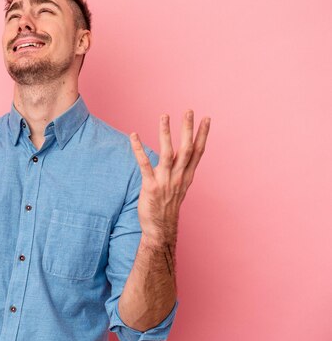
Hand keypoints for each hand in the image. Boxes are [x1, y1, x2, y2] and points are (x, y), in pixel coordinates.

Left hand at [130, 110, 210, 245]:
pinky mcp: (151, 186)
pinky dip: (139, 149)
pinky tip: (133, 135)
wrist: (160, 229)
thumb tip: (179, 155)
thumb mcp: (178, 187)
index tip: (206, 118)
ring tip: (164, 115)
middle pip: (186, 149)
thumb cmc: (167, 207)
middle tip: (188, 110)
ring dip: (165, 133)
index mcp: (186, 176)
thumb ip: (180, 170)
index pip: (198, 152)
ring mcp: (165, 181)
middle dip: (188, 129)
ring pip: (168, 153)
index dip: (203, 135)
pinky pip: (144, 164)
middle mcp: (178, 177)